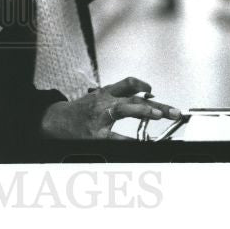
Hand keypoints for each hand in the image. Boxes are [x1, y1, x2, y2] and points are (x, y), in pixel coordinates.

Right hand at [39, 77, 181, 139]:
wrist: (55, 121)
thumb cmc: (80, 112)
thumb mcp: (97, 98)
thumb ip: (119, 98)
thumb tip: (146, 97)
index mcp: (105, 93)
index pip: (127, 83)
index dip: (142, 85)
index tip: (153, 92)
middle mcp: (104, 102)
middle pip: (133, 98)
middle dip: (155, 104)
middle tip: (174, 112)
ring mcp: (100, 118)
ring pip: (123, 110)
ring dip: (142, 110)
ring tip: (158, 114)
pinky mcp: (96, 135)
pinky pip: (117, 138)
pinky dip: (131, 142)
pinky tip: (144, 145)